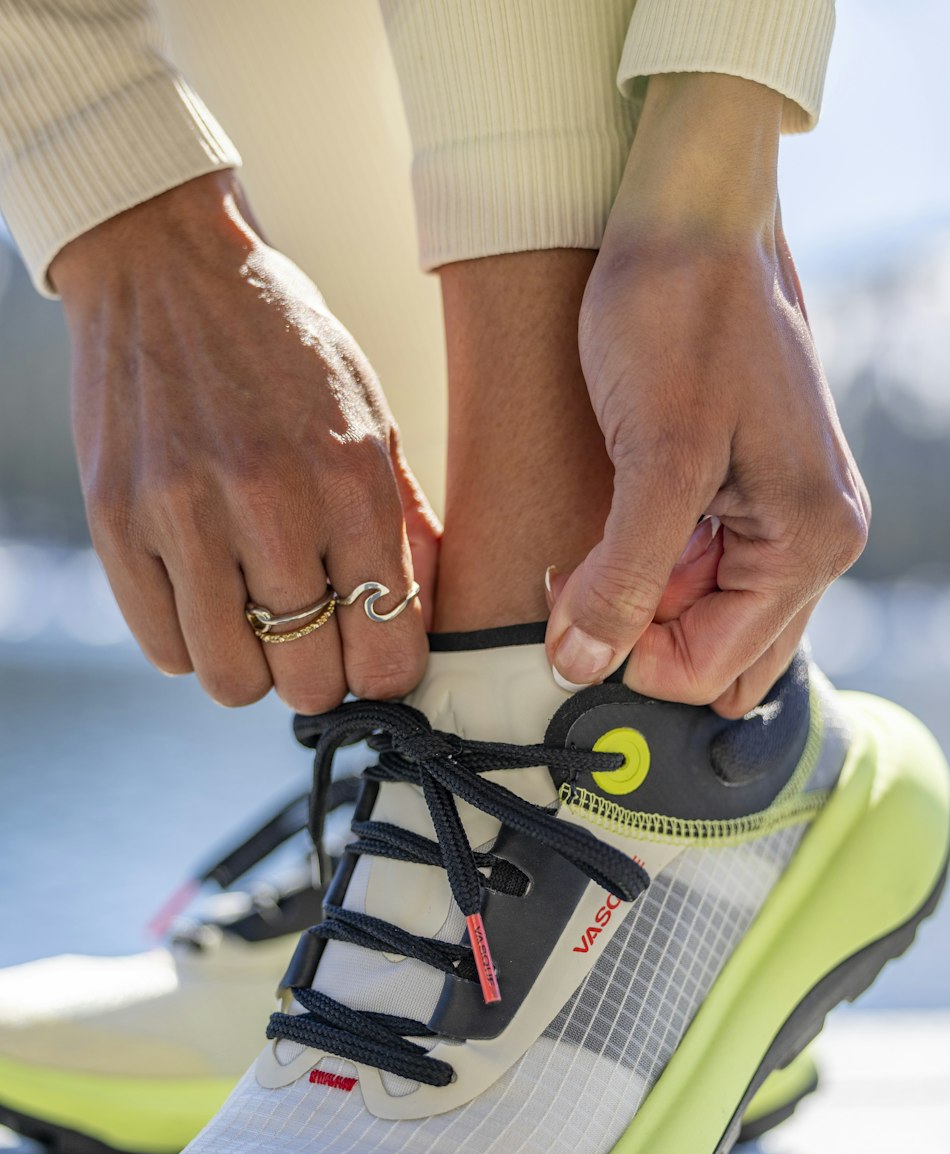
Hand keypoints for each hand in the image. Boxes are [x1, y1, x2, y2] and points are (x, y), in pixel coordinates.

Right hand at [51, 171, 439, 712]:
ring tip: (254, 625)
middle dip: (316, 676)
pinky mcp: (115, 521)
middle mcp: (269, 503)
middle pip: (308, 682)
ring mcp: (182, 514)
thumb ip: (401, 522)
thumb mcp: (370, 417)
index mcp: (350, 479)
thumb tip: (421, 619)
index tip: (370, 655)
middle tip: (309, 641)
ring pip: (231, 680)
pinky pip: (164, 648)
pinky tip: (203, 599)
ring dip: (250, 670)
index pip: (387, 651)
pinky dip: (189, 642)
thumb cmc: (283, 348)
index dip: (383, 672)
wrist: (165, 264)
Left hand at [546, 76, 868, 716]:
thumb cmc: (682, 313)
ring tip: (592, 536)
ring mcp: (787, 518)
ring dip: (636, 596)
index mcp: (812, 543)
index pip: (711, 670)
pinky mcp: (752, 494)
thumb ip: (624, 576)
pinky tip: (614, 518)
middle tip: (577, 573)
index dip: (627, 652)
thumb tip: (584, 667)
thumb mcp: (654, 456)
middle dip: (637, 629)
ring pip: (700, 617)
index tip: (568, 598)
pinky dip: (647, 564)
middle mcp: (815, 541)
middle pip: (713, 655)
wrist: (689, 212)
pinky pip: (699, 572)